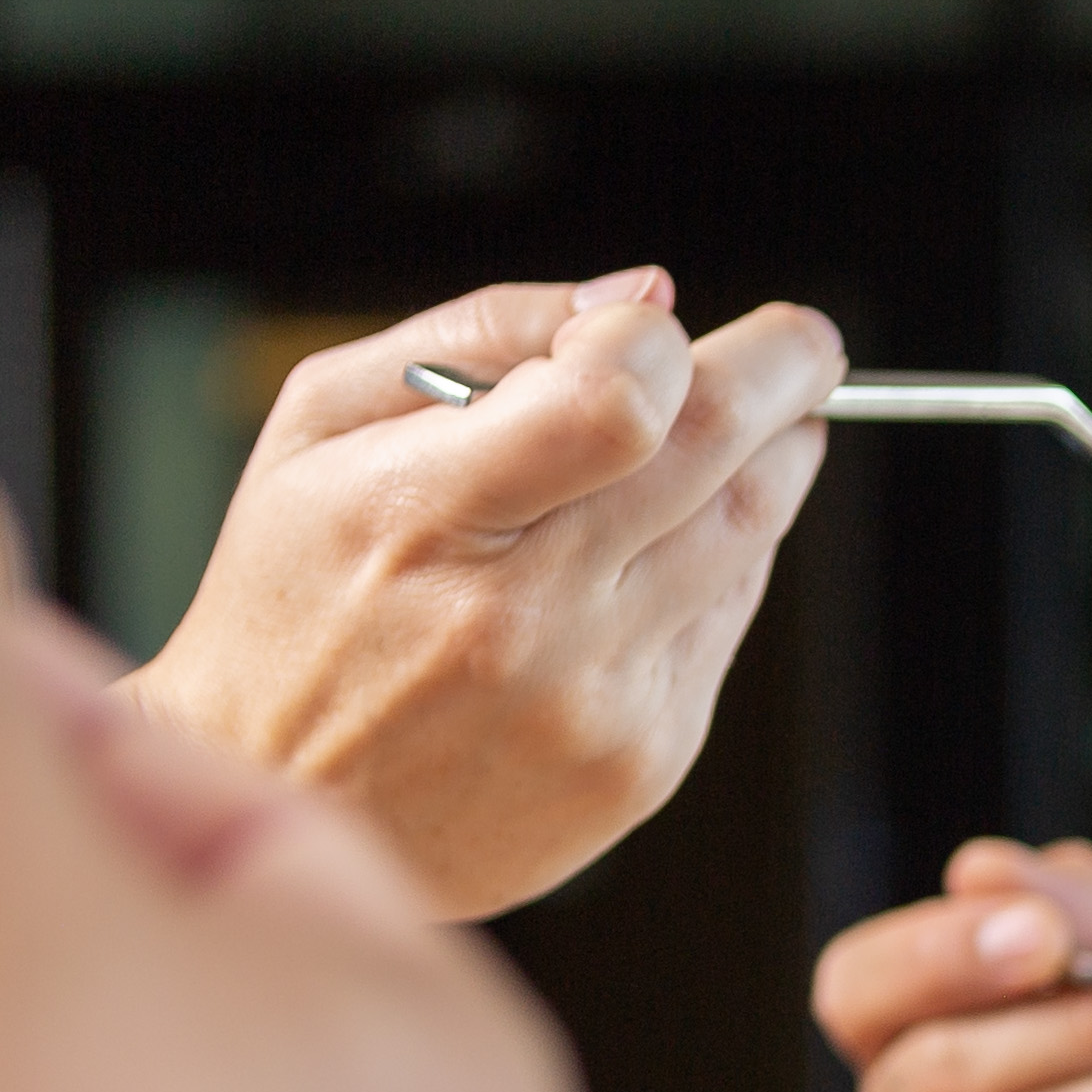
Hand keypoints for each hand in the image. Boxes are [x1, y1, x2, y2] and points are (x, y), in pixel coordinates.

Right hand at [119, 272, 842, 921]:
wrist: (288, 796)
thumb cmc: (294, 598)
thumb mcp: (322, 425)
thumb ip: (484, 332)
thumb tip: (645, 295)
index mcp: (423, 515)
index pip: (617, 402)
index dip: (662, 342)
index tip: (668, 322)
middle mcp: (524, 617)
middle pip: (715, 457)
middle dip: (782, 373)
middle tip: (802, 344)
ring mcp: (597, 697)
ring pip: (745, 538)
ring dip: (775, 461)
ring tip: (764, 423)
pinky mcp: (643, 759)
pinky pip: (726, 621)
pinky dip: (728, 557)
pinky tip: (684, 533)